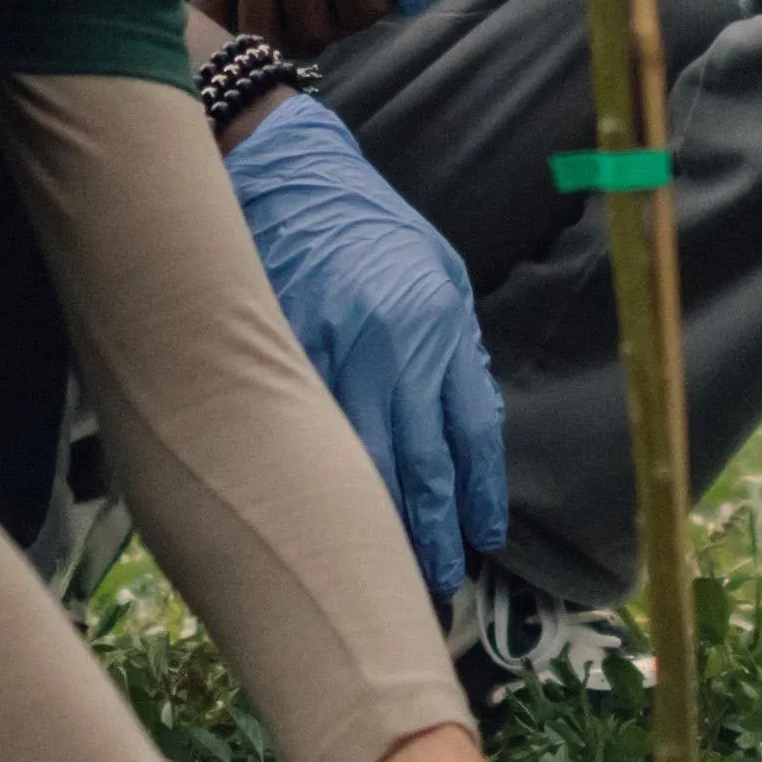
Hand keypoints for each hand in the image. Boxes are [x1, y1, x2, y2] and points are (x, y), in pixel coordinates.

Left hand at [202, 0, 478, 52]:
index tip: (283, 34)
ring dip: (345, 23)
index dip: (243, 37)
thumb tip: (276, 14)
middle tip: (335, 19)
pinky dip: (376, 10)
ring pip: (312, 27)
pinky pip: (355, 10)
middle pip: (260, 31)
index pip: (211, 7)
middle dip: (300, 39)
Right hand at [222, 90, 512, 590]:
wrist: (289, 179)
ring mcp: (331, 357)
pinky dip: (321, 481)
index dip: (476, 498)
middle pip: (420, 466)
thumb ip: (456, 350)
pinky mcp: (281, 361)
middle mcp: (391, 347)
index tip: (480, 540)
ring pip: (361, 464)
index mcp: (440, 325)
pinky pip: (308, 436)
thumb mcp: (442, 273)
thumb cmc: (371, 227)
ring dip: (379, 523)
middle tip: (437, 582)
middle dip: (431, 533)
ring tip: (387, 569)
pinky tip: (329, 516)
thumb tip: (471, 427)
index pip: (469, 435)